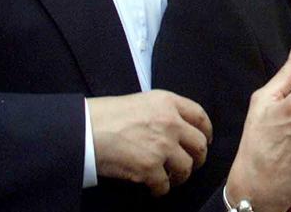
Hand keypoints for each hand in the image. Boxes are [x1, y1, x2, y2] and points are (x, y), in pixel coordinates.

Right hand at [88, 90, 212, 195]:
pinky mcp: (150, 168)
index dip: (206, 131)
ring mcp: (162, 146)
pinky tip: (152, 187)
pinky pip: (165, 185)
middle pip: (199, 144)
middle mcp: (170, 122)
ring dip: (180, 176)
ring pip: (186, 167)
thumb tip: (177, 129)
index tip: (205, 140)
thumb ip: (163, 112)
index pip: (200, 116)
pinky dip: (160, 189)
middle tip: (190, 164)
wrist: (85, 130)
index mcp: (168, 102)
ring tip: (170, 178)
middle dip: (197, 158)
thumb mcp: (141, 101)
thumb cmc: (106, 115)